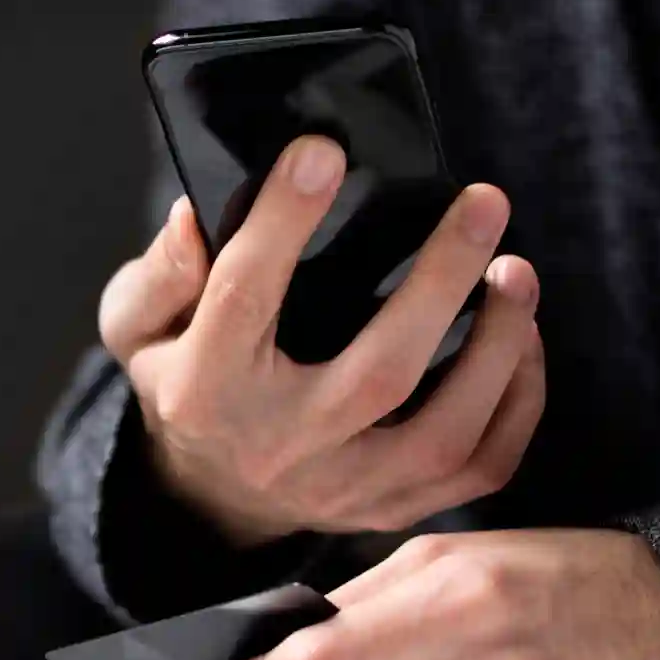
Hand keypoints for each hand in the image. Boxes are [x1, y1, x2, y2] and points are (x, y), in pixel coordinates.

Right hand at [97, 135, 544, 547]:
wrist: (211, 499)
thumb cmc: (185, 386)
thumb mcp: (139, 327)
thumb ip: (158, 274)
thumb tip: (193, 219)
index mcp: (207, 391)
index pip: (244, 297)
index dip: (285, 220)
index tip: (322, 151)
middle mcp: (283, 447)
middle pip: (380, 372)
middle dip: (440, 281)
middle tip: (482, 205)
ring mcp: (347, 489)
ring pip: (445, 432)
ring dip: (497, 347)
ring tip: (516, 270)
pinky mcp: (394, 508)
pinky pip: (481, 467)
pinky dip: (517, 402)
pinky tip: (521, 339)